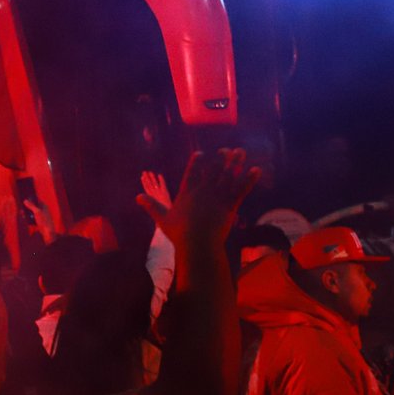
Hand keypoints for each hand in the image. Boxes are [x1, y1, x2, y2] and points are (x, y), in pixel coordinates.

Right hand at [23, 197, 55, 243]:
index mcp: (44, 206)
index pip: (37, 199)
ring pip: (32, 212)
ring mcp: (40, 215)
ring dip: (27, 212)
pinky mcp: (38, 220)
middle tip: (21, 206)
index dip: (31, 198)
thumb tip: (25, 201)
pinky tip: (24, 217)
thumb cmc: (44, 220)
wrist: (47, 232)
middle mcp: (42, 210)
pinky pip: (32, 217)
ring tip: (22, 213)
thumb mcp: (37, 212)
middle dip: (27, 206)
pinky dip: (28, 217)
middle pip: (33, 206)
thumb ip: (31, 206)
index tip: (24, 197)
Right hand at [137, 150, 258, 245]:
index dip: (197, 161)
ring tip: (241, 151)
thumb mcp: (162, 219)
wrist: (197, 244)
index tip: (202, 152)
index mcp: (188, 192)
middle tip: (227, 150)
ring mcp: (217, 197)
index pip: (192, 172)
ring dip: (236, 162)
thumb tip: (137, 197)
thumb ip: (152, 206)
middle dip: (221, 158)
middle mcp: (204, 190)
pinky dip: (249, 180)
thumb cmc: (179, 234)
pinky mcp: (230, 206)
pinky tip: (256, 170)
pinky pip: (241, 190)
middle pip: (213, 169)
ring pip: (228, 175)